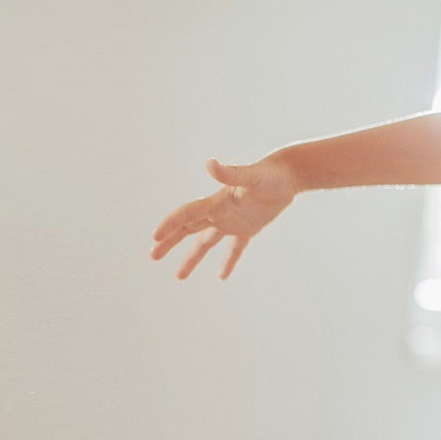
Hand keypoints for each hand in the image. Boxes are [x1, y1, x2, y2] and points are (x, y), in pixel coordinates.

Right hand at [150, 158, 297, 279]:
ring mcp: (233, 221)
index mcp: (216, 203)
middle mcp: (219, 213)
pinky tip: (221, 276)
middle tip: (153, 256)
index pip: (187, 216)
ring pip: (206, 242)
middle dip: (170, 242)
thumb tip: (209, 163)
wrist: (287, 174)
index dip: (170, 226)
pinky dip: (228, 262)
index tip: (155, 238)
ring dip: (192, 258)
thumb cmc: (269, 174)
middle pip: (188, 229)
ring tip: (179, 276)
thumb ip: (229, 173)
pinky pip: (235, 249)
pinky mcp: (248, 228)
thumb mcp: (250, 176)